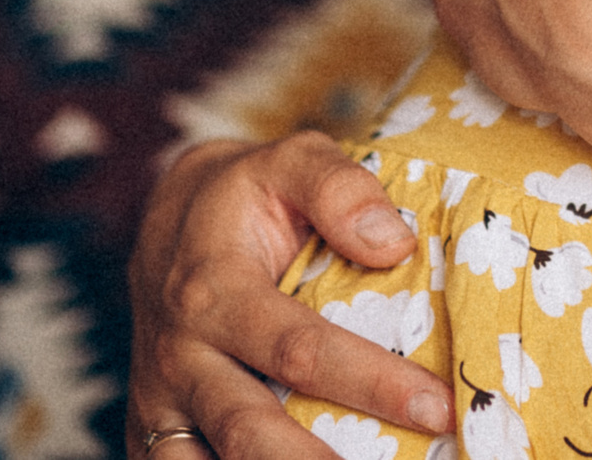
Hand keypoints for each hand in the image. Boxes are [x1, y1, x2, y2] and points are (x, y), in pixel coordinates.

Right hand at [127, 137, 447, 459]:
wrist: (161, 218)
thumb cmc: (245, 196)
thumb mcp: (289, 162)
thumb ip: (338, 187)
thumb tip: (394, 243)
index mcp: (213, 289)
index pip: (299, 348)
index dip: (371, 382)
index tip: (436, 407)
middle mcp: (180, 354)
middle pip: (249, 429)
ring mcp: (163, 399)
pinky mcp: (156, 429)